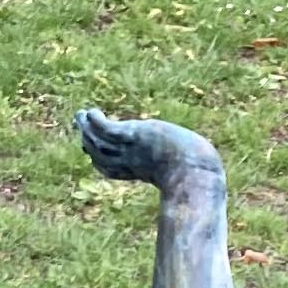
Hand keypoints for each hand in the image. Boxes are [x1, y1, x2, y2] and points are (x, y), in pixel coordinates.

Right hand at [75, 108, 222, 189]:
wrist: (196, 173)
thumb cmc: (199, 175)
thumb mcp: (190, 170)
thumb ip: (189, 169)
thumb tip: (207, 173)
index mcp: (142, 172)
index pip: (111, 169)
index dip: (98, 159)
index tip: (90, 151)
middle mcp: (132, 163)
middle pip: (100, 155)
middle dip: (87, 141)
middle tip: (79, 126)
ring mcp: (131, 150)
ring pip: (99, 142)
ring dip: (86, 129)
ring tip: (80, 116)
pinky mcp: (134, 135)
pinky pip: (107, 129)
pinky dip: (96, 122)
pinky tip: (91, 112)